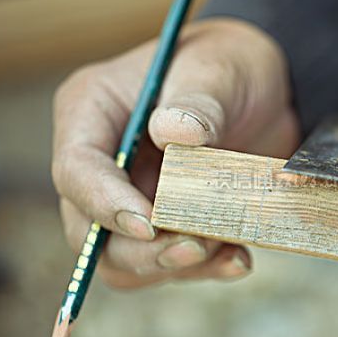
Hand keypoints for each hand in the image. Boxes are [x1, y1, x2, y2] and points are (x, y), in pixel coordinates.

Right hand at [52, 18, 299, 287]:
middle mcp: (102, 162)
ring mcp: (131, 195)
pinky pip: (167, 261)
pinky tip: (236, 257)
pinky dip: (201, 268)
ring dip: (171, 265)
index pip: (76, 170)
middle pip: (90, 230)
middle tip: (196, 246)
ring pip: (124, 258)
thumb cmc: (228, 67)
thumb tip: (172, 133)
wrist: (261, 92)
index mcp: (92, 112)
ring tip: (223, 250)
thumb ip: (197, 102)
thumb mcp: (218, 70)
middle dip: (141, 249)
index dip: (105, 204)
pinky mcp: (164, 220)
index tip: (151, 223)